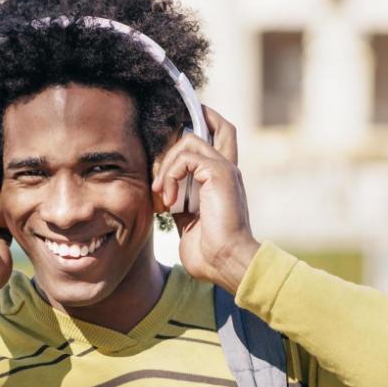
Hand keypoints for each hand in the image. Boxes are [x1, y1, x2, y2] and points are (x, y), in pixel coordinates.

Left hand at [151, 107, 259, 293]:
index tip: (168, 151)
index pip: (218, 140)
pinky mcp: (219, 172)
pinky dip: (170, 176)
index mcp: (222, 181)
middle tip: (161, 169)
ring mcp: (224, 169)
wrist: (226, 262)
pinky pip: (186, 157)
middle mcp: (226, 170)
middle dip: (183, 131)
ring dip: (166, 165)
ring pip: (189, 140)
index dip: (198, 133)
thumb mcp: (188, 224)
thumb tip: (165, 200)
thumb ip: (180, 205)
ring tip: (161, 193)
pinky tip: (168, 200)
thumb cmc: (210, 254)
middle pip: (216, 124)